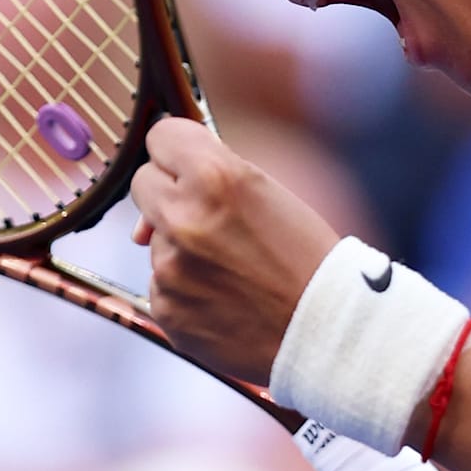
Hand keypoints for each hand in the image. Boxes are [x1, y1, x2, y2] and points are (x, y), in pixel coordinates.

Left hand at [129, 118, 339, 384]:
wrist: (326, 332)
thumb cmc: (307, 258)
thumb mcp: (270, 192)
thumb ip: (212, 174)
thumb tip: (155, 189)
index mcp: (215, 178)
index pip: (161, 138)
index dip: (177, 149)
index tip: (187, 162)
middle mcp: (183, 218)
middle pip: (144, 183)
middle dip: (169, 192)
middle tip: (208, 214)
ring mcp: (169, 267)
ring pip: (154, 239)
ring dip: (180, 245)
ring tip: (231, 267)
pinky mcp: (165, 307)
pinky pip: (161, 283)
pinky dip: (185, 287)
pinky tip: (224, 297)